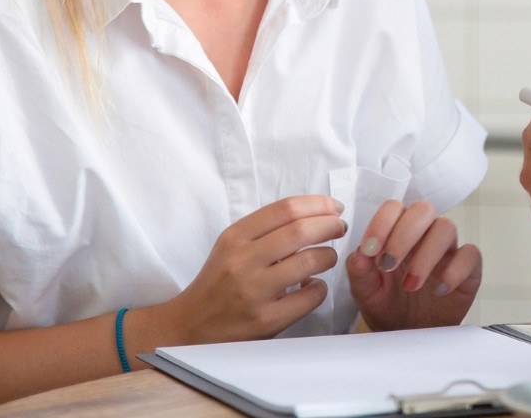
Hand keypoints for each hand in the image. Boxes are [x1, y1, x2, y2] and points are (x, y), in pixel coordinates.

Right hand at [156, 195, 346, 345]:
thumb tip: (317, 214)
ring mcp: (254, 292)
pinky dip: (320, 288)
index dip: (318, 204)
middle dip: (330, 225)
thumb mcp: (232, 246)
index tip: (334, 207)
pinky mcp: (266, 320)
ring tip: (327, 257)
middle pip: (301, 231)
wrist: (190, 327)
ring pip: (310, 262)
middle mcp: (242, 261)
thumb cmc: (219, 281)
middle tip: (340, 227)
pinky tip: (312, 286)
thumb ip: (266, 229)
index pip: (286, 208)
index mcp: (235, 237)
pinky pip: (310, 296)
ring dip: (328, 256)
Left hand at [346, 200, 481, 329]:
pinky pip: (470, 254)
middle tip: (388, 264)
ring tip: (411, 285)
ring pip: (446, 228)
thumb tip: (360, 254)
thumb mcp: (366, 293)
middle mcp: (424, 235)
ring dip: (426, 255)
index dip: (382, 223)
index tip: (370, 249)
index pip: (393, 209)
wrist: (409, 334)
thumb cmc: (388, 307)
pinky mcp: (468, 268)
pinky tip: (439, 291)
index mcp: (397, 232)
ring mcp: (447, 250)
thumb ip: (360, 272)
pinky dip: (455, 270)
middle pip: (423, 210)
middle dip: (404, 234)